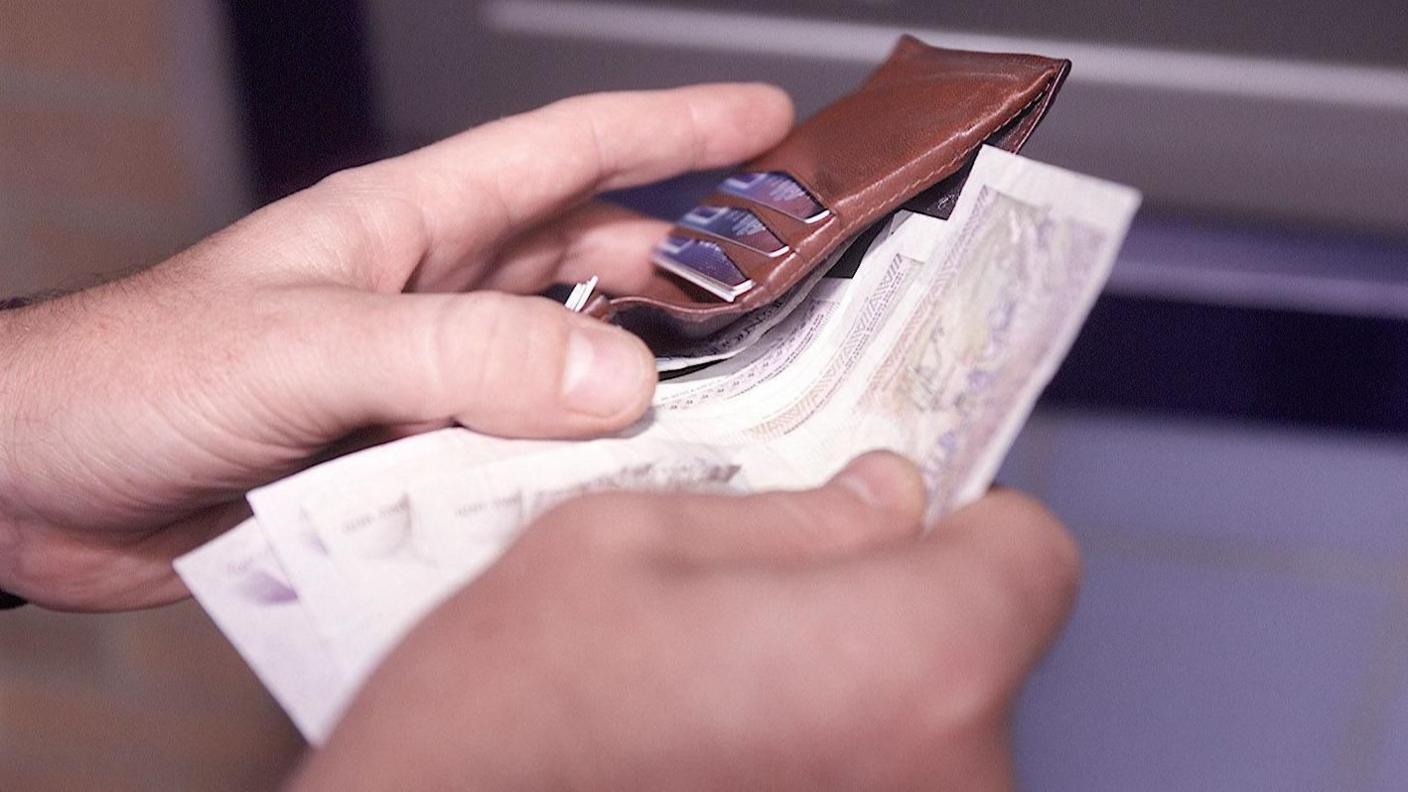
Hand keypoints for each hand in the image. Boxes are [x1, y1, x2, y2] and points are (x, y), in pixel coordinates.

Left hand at [0, 84, 794, 609]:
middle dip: (683, 254)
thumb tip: (612, 377)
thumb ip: (458, 356)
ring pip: (560, 355)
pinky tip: (611, 486)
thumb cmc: (130, 377)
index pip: (564, 150)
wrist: (34, 483)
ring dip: (636, 367)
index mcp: (405, 224)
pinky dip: (571, 460)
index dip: (671, 129)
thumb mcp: (305, 348)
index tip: (764, 121)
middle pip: (584, 251)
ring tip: (722, 391)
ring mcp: (419, 375)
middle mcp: (426, 292)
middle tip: (774, 279)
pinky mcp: (401, 454)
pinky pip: (517, 444)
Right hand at [293, 453, 1078, 791]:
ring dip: (854, 708)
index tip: (898, 523)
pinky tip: (722, 770)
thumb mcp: (618, 547)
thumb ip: (785, 515)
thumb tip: (885, 500)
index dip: (962, 525)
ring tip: (722, 712)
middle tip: (765, 619)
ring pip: (928, 736)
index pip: (1031, 558)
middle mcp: (950, 781)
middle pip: (977, 653)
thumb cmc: (496, 732)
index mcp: (909, 658)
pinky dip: (827, 774)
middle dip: (892, 615)